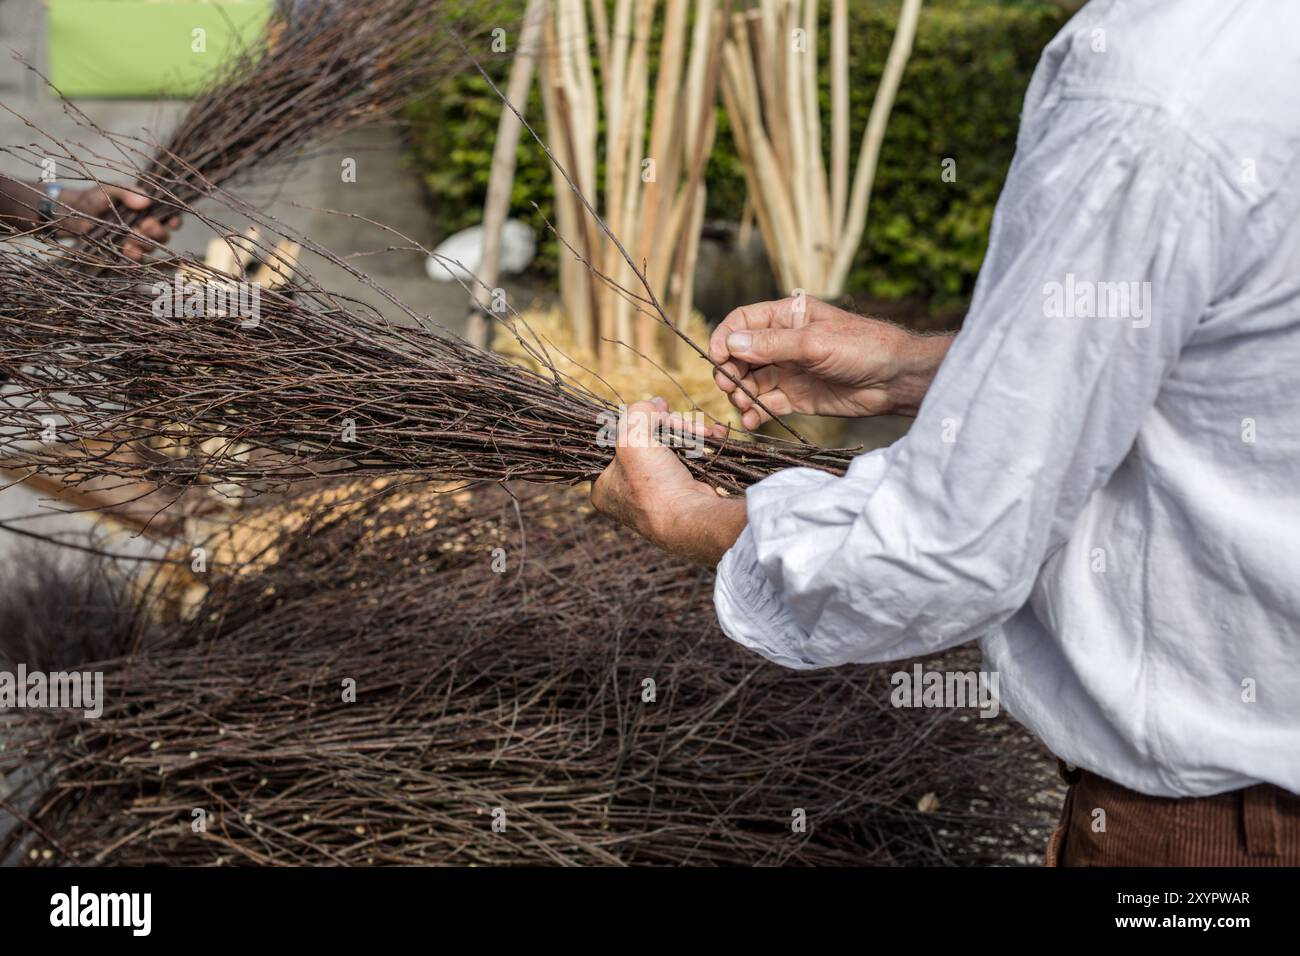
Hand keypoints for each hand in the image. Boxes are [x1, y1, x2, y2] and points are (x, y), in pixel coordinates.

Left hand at [59, 184, 181, 259]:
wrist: (70, 214)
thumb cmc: (92, 198)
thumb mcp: (109, 189)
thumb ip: (127, 191)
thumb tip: (146, 202)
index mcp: (147, 211)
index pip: (170, 218)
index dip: (175, 221)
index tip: (172, 222)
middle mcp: (145, 228)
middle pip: (164, 236)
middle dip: (157, 233)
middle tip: (145, 227)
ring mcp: (136, 242)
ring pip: (152, 248)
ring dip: (145, 245)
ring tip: (131, 239)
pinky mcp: (124, 254)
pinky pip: (136, 259)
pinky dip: (134, 255)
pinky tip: (127, 249)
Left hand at [591, 398, 747, 565]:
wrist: (690, 518)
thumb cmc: (652, 483)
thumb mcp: (632, 436)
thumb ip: (637, 412)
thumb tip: (654, 404)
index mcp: (604, 483)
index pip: (615, 440)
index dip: (634, 420)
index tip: (653, 409)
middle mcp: (626, 489)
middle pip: (645, 439)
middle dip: (666, 424)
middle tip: (676, 416)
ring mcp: (655, 491)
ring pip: (669, 446)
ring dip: (688, 432)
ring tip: (704, 430)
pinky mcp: (681, 490)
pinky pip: (687, 458)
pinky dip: (699, 444)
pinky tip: (713, 436)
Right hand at [709, 296, 953, 428]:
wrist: (895, 379)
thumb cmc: (862, 348)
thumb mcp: (814, 343)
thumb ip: (771, 345)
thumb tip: (731, 343)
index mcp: (787, 316)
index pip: (742, 321)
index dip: (725, 337)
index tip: (718, 358)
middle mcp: (783, 342)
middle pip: (740, 354)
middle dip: (729, 371)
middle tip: (730, 387)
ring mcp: (788, 370)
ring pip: (750, 381)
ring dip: (741, 394)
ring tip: (745, 407)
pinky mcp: (796, 396)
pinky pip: (766, 404)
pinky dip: (755, 413)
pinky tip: (752, 421)